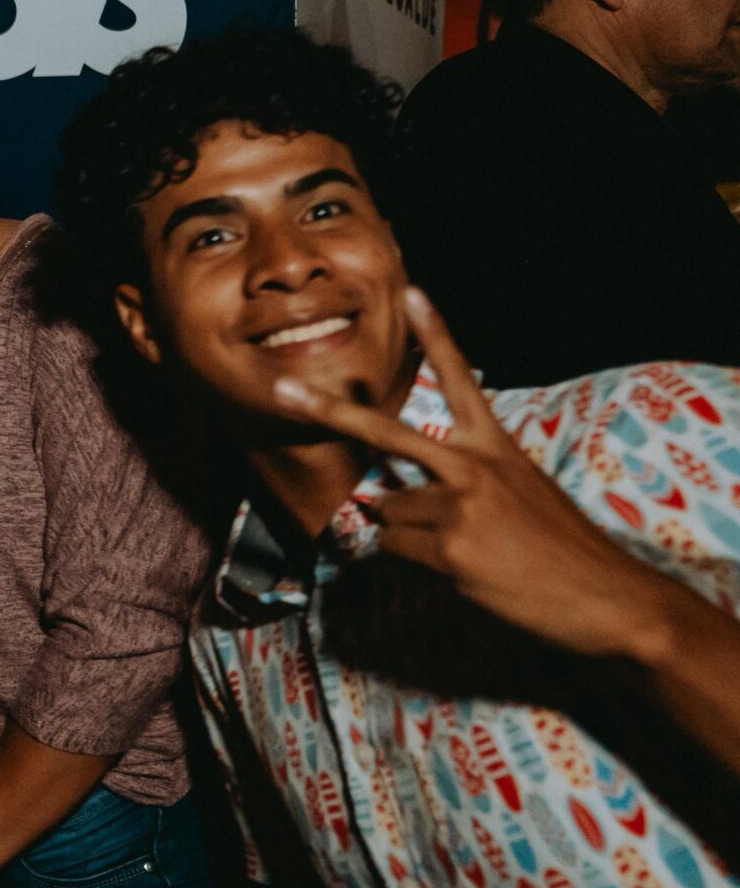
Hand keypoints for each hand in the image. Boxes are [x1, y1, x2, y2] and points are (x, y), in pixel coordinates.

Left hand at [272, 286, 695, 661]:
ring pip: (387, 511)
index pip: (462, 380)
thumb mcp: (522, 493)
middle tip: (281, 390)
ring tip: (465, 551)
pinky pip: (395, 549)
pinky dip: (412, 562)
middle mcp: (474, 467)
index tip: (415, 290)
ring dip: (406, 533)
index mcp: (498, 447)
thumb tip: (392, 495)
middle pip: (386, 432)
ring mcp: (459, 506)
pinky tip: (461, 572)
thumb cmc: (562, 550)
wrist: (606, 597)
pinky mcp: (449, 549)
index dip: (438, 334)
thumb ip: (467, 481)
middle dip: (329, 414)